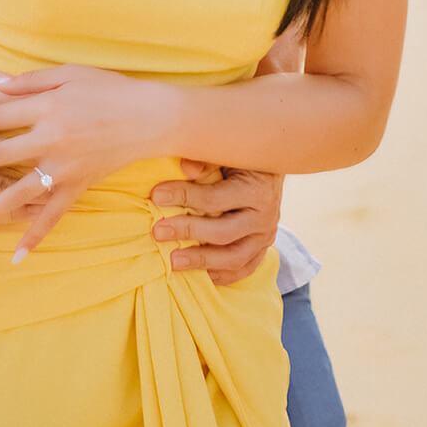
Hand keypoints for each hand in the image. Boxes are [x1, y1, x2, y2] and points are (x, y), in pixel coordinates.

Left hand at [0, 65, 164, 257]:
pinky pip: (54, 215)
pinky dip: (36, 236)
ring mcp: (65, 167)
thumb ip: (28, 82)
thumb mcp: (68, 74)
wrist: (150, 116)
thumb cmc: (109, 89)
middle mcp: (52, 139)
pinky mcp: (79, 186)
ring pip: (20, 193)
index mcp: (46, 108)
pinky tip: (17, 255)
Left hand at [148, 163, 283, 286]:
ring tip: (172, 261)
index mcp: (256, 189)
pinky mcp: (262, 248)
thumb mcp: (227, 151)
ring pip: (234, 258)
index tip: (156, 196)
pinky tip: (199, 275)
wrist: (270, 169)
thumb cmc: (242, 157)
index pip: (214, 198)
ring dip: (201, 261)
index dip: (183, 196)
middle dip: (187, 231)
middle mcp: (265, 216)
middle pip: (223, 232)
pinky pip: (243, 269)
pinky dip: (221, 275)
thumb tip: (186, 169)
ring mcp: (266, 236)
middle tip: (157, 231)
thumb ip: (207, 159)